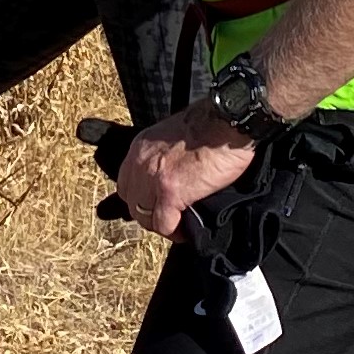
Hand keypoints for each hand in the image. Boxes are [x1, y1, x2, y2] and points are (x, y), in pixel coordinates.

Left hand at [115, 102, 259, 241]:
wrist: (227, 121)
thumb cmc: (211, 124)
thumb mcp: (173, 134)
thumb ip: (164, 154)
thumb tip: (171, 174)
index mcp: (140, 148)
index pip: (126, 183)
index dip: (142, 197)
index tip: (158, 203)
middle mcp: (141, 163)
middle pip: (132, 203)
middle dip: (149, 213)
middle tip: (170, 216)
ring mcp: (153, 179)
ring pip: (144, 217)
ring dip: (162, 224)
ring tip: (180, 224)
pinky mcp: (171, 193)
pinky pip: (164, 225)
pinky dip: (176, 232)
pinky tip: (188, 230)